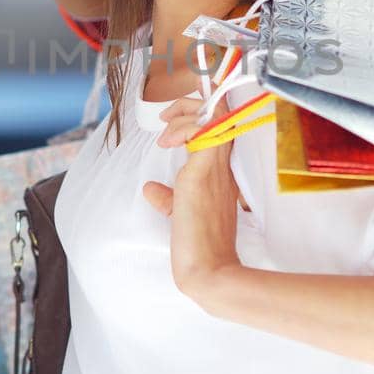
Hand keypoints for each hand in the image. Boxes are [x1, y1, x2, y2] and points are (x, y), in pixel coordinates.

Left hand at [143, 96, 242, 298]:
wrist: (209, 270)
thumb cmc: (198, 246)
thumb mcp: (180, 213)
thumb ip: (168, 197)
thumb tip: (151, 188)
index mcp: (220, 172)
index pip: (221, 128)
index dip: (203, 113)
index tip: (174, 118)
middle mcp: (222, 165)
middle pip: (220, 113)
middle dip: (193, 104)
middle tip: (167, 117)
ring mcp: (215, 167)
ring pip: (213, 115)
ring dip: (185, 113)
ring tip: (165, 133)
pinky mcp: (202, 173)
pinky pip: (201, 132)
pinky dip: (182, 127)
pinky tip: (167, 141)